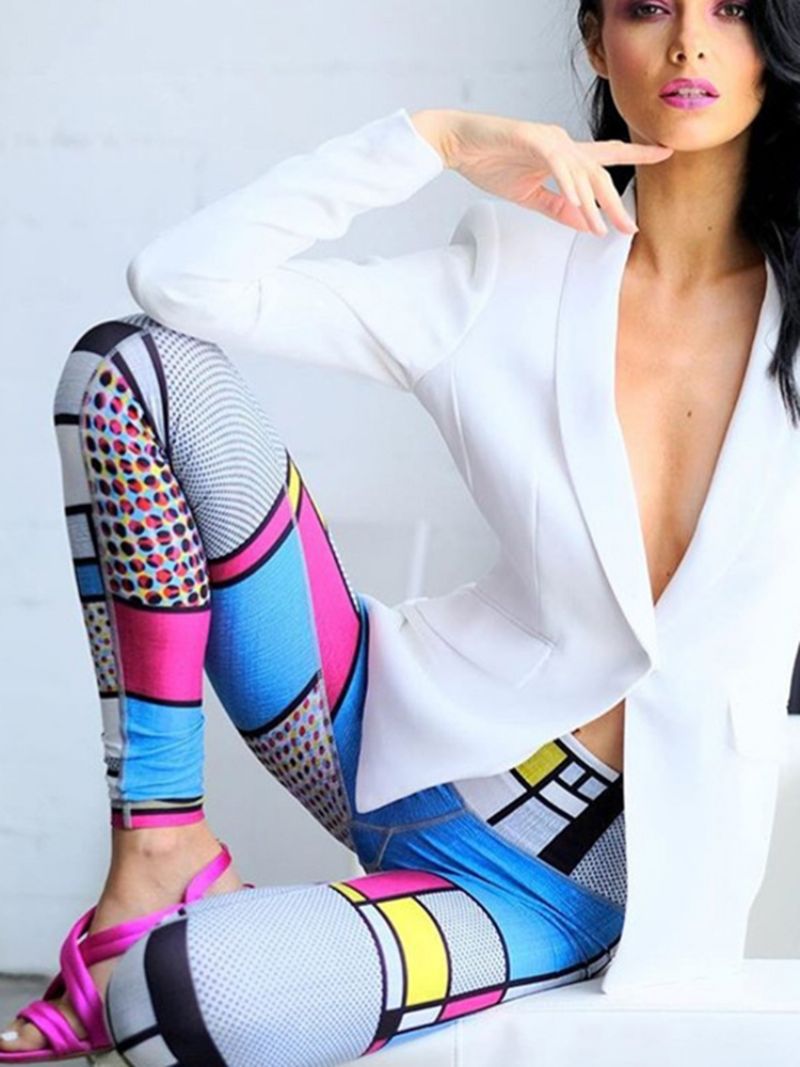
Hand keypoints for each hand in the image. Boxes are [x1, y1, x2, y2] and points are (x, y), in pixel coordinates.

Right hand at [416, 109, 673, 235]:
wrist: (457, 144)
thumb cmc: (490, 162)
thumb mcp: (528, 194)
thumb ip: (557, 207)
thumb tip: (587, 224)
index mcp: (563, 155)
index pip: (607, 156)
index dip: (637, 154)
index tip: (665, 153)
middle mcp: (562, 143)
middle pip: (600, 172)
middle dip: (617, 202)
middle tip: (632, 228)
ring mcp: (549, 139)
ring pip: (582, 173)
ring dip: (593, 204)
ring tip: (604, 228)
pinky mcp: (532, 140)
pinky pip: (558, 165)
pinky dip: (570, 186)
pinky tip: (579, 204)